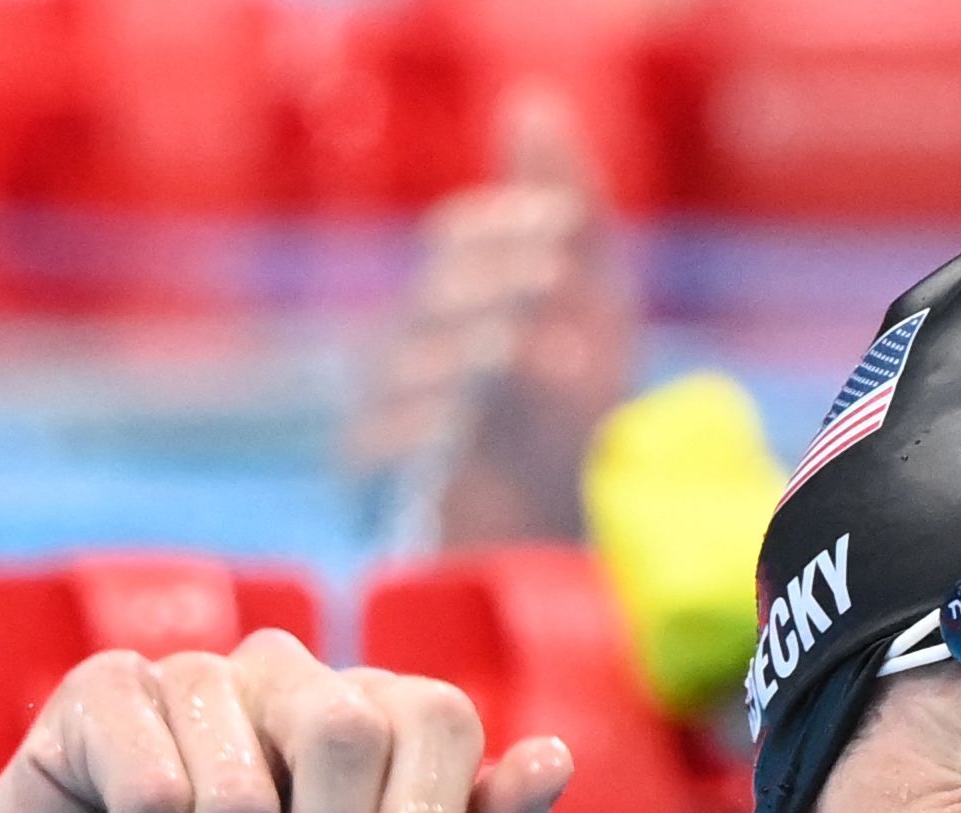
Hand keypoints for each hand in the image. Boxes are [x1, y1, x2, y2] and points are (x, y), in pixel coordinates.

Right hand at [343, 86, 637, 547]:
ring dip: (478, 349)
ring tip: (539, 353)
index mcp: (447, 305)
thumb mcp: (592, 315)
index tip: (564, 230)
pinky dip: (432, 423)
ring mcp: (375, 424)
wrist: (565, 560)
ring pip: (408, 364)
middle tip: (557, 276)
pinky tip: (475, 411)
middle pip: (434, 295)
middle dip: (500, 282)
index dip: (506, 228)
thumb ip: (567, 212)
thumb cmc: (574, 434)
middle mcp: (399, 356)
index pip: (458, 240)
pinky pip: (382, 445)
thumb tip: (532, 105)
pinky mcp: (369, 494)